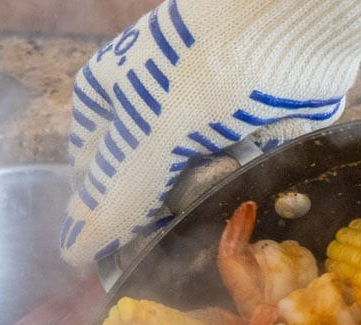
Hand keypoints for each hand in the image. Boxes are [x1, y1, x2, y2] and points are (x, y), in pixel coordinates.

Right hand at [60, 0, 360, 266]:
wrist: (287, 30)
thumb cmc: (196, 73)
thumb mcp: (143, 142)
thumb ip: (114, 203)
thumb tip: (73, 254)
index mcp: (107, 103)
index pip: (95, 183)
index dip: (112, 223)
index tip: (133, 258)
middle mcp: (155, 115)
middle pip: (155, 193)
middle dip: (176, 209)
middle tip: (195, 205)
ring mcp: (208, 125)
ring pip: (203, 190)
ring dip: (218, 192)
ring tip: (232, 159)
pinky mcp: (256, 132)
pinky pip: (245, 177)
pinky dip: (252, 178)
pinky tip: (259, 166)